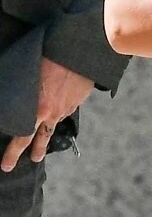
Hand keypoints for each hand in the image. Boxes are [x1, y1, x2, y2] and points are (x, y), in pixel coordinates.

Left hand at [1, 58, 94, 172]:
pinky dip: (62, 108)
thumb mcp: (27, 77)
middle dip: (37, 150)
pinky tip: (59, 100)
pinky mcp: (80, 98)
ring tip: (47, 131)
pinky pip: (68, 107)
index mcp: (39, 110)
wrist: (80, 51)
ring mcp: (69, 106)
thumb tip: (11, 99)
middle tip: (34, 159)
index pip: (22, 138)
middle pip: (43, 138)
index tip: (6, 165)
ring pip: (56, 120)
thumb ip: (19, 94)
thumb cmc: (51, 58)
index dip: (13, 153)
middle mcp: (54, 112)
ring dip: (50, 125)